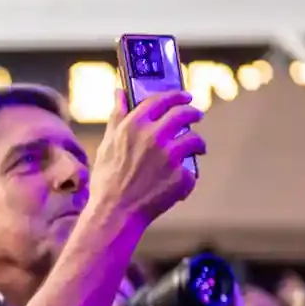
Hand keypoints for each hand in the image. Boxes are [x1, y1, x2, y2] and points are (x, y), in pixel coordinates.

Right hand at [90, 90, 204, 222]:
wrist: (115, 214)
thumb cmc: (107, 180)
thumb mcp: (107, 144)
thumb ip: (117, 116)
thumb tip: (119, 92)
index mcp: (134, 125)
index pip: (161, 100)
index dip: (175, 96)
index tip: (184, 96)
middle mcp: (154, 136)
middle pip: (183, 114)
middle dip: (193, 113)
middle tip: (196, 115)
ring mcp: (170, 156)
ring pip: (195, 140)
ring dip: (198, 143)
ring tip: (197, 149)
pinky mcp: (181, 176)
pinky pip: (192, 170)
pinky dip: (187, 175)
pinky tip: (178, 181)